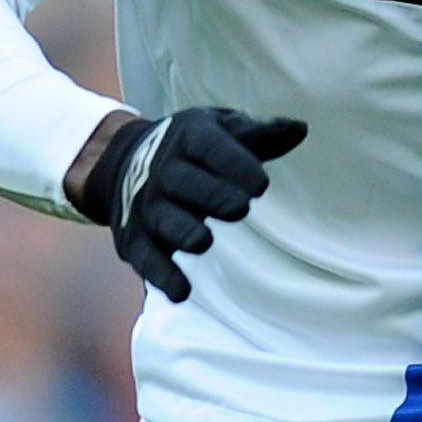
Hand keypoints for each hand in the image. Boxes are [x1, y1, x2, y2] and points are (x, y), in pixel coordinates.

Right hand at [69, 106, 305, 300]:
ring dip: (182, 231)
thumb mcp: (221, 131)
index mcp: (189, 137)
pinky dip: (162, 275)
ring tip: (203, 242)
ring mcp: (147, 206)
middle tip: (239, 208)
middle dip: (211, 195)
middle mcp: (163, 170)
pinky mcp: (136, 240)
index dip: (233, 163)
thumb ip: (259, 135)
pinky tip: (183, 291)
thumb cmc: (192, 151)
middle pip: (184, 182)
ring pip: (164, 219)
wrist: (121, 163)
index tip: (260, 185)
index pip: (209, 146)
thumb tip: (300, 129)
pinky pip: (147, 258)